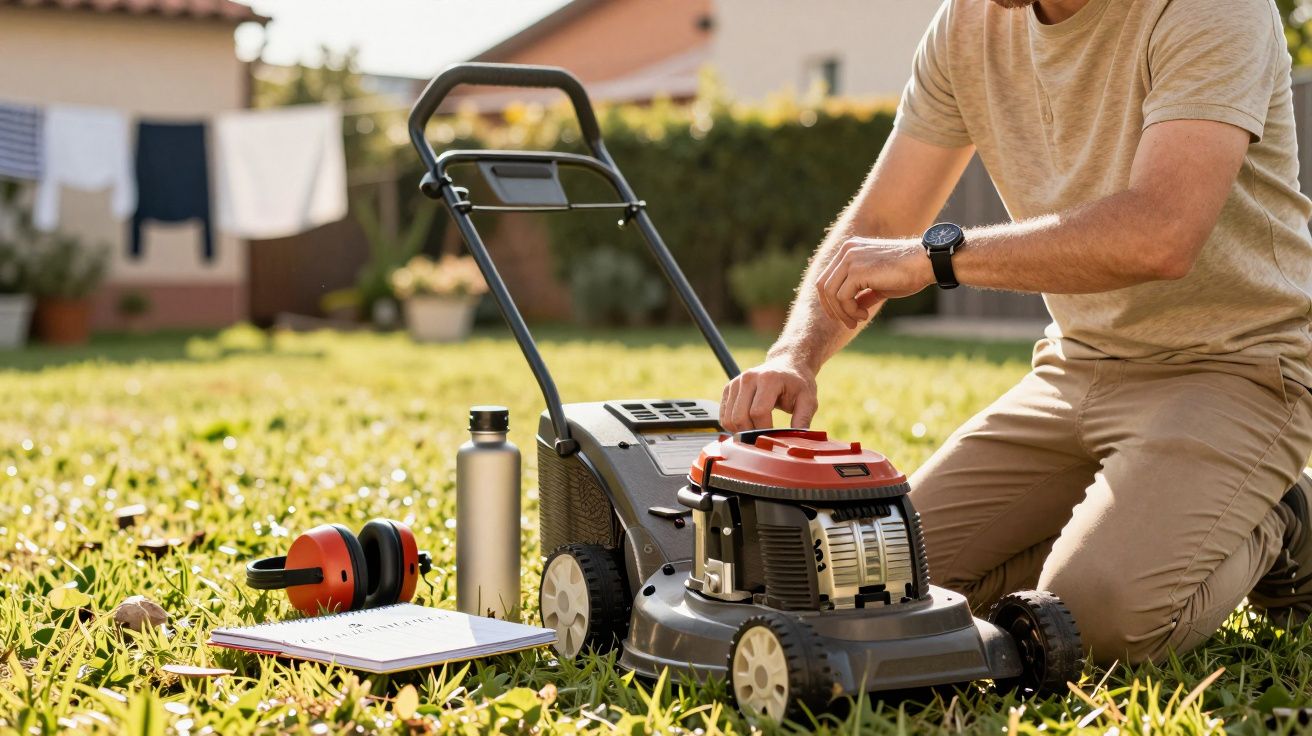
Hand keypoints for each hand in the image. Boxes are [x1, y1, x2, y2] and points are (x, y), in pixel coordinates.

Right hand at [719, 357, 818, 432]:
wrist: (786, 365)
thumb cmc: (797, 384)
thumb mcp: (808, 400)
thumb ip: (803, 420)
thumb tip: (794, 441)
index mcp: (768, 379)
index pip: (758, 412)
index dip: (764, 430)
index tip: (774, 436)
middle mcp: (748, 378)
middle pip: (740, 417)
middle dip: (751, 433)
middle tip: (764, 436)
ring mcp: (736, 383)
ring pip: (729, 419)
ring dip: (741, 431)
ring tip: (757, 430)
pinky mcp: (728, 388)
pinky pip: (724, 416)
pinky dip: (733, 426)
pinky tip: (748, 424)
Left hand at [815, 238, 934, 328]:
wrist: (926, 264)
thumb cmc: (906, 274)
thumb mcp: (877, 284)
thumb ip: (861, 292)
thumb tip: (848, 309)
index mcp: (849, 249)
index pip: (827, 278)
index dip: (830, 301)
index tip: (843, 316)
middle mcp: (846, 250)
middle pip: (823, 286)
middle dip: (832, 309)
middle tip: (848, 324)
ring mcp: (850, 258)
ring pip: (831, 293)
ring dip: (842, 312)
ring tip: (858, 320)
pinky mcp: (857, 270)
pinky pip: (842, 297)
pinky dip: (850, 310)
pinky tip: (864, 315)